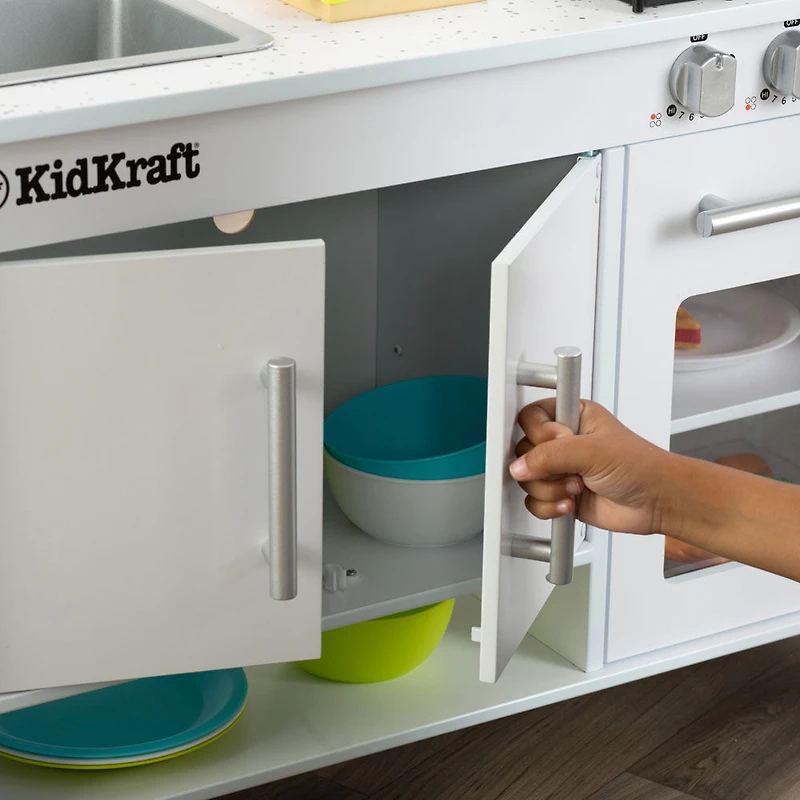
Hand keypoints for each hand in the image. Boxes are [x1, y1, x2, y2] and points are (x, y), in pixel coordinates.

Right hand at [509, 399, 670, 534]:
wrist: (657, 502)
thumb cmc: (640, 467)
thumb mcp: (592, 451)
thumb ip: (550, 455)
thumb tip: (520, 466)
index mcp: (572, 416)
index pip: (531, 417)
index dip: (538, 432)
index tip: (557, 441)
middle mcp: (563, 441)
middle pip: (524, 451)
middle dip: (544, 467)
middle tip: (570, 469)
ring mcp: (561, 469)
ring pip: (527, 479)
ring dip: (550, 489)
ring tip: (577, 487)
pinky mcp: (560, 493)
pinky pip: (534, 501)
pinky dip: (549, 506)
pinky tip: (571, 502)